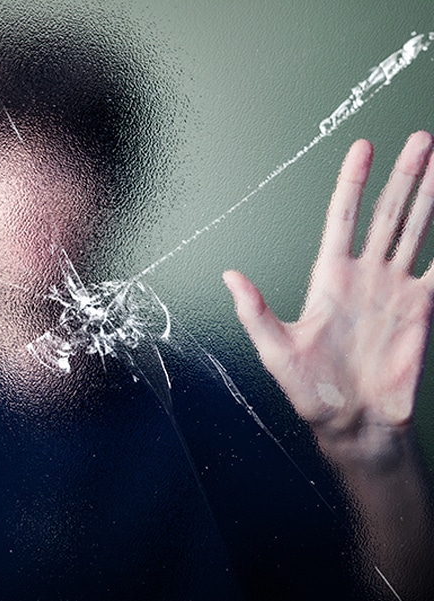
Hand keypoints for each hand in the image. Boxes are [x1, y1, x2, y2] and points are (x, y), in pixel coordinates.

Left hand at [225, 132, 433, 450]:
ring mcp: (396, 289)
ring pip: (418, 231)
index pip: (344, 218)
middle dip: (405, 176)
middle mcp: (365, 276)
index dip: (353, 183)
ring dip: (431, 196)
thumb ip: (255, 310)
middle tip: (422, 140)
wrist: (352, 424)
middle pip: (389, 214)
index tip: (363, 148)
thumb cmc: (310, 390)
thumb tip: (229, 275)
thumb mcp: (276, 349)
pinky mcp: (422, 309)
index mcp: (330, 277)